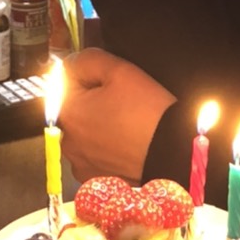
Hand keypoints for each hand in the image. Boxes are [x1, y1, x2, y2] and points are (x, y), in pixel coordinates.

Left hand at [59, 48, 174, 182]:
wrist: (174, 153)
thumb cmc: (148, 112)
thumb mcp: (120, 71)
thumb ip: (88, 60)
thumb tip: (70, 63)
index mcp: (67, 112)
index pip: (65, 81)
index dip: (90, 75)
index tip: (112, 83)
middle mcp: (67, 141)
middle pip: (74, 109)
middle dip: (92, 102)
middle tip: (123, 103)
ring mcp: (80, 163)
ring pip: (84, 134)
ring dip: (98, 127)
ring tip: (127, 126)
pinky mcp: (95, 179)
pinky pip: (94, 156)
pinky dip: (106, 149)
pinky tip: (125, 145)